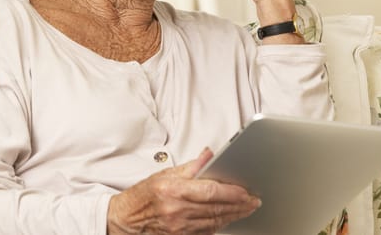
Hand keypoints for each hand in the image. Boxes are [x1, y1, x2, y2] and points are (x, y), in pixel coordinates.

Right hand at [107, 148, 260, 234]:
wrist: (127, 218)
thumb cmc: (144, 195)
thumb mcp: (165, 174)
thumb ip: (191, 166)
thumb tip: (209, 154)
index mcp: (174, 190)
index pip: (210, 191)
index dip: (232, 192)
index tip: (246, 191)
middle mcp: (177, 210)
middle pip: (217, 208)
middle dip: (239, 205)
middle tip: (254, 201)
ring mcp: (179, 227)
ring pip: (215, 222)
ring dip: (234, 215)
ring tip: (246, 209)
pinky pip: (207, 232)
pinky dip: (220, 225)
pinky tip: (229, 219)